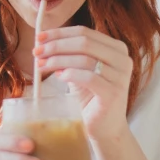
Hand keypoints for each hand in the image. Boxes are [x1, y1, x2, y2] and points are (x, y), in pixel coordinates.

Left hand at [34, 25, 132, 139]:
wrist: (105, 128)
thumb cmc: (91, 97)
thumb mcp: (81, 70)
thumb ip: (70, 54)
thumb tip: (43, 40)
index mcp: (116, 48)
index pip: (85, 32)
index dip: (60, 33)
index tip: (39, 37)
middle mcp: (123, 59)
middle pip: (84, 42)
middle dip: (56, 45)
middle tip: (37, 52)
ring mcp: (120, 76)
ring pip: (85, 59)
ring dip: (58, 60)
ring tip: (41, 65)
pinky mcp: (113, 93)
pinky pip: (88, 77)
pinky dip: (70, 74)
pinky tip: (58, 77)